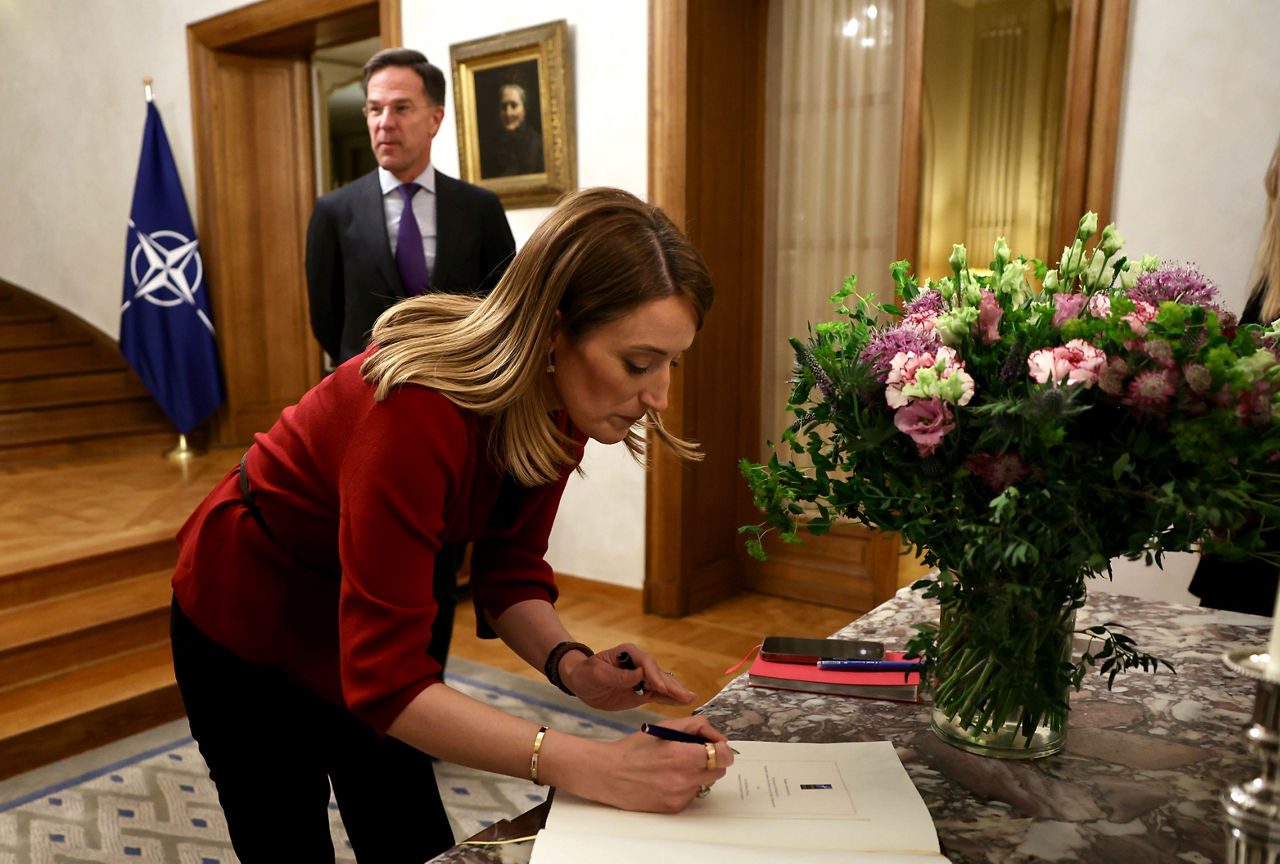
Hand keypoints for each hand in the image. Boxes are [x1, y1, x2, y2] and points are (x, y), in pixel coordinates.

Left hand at [561, 643, 696, 709]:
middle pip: (659, 673)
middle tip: (686, 695)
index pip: (646, 663)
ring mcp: (642, 677)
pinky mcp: (642, 691)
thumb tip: (640, 674)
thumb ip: (618, 675)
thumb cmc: (586, 673)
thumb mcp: (597, 674)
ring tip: (691, 698)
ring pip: (662, 684)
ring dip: (676, 692)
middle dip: (672, 685)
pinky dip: (669, 699)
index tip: (660, 687)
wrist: (580, 682)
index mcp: (629, 653)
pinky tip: (682, 702)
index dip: (654, 675)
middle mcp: (639, 663)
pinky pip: (658, 694)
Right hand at [561, 716, 733, 812]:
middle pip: (719, 771)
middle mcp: (683, 779)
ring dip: (699, 774)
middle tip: (692, 754)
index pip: (723, 756)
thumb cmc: (634, 749)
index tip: (716, 746)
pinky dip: (686, 786)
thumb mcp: (664, 726)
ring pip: (707, 783)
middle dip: (710, 760)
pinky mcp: (674, 808)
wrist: (609, 774)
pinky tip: (668, 779)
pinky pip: (692, 795)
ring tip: (677, 767)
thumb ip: (696, 726)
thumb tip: (719, 738)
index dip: (722, 749)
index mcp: (681, 756)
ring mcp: (679, 796)